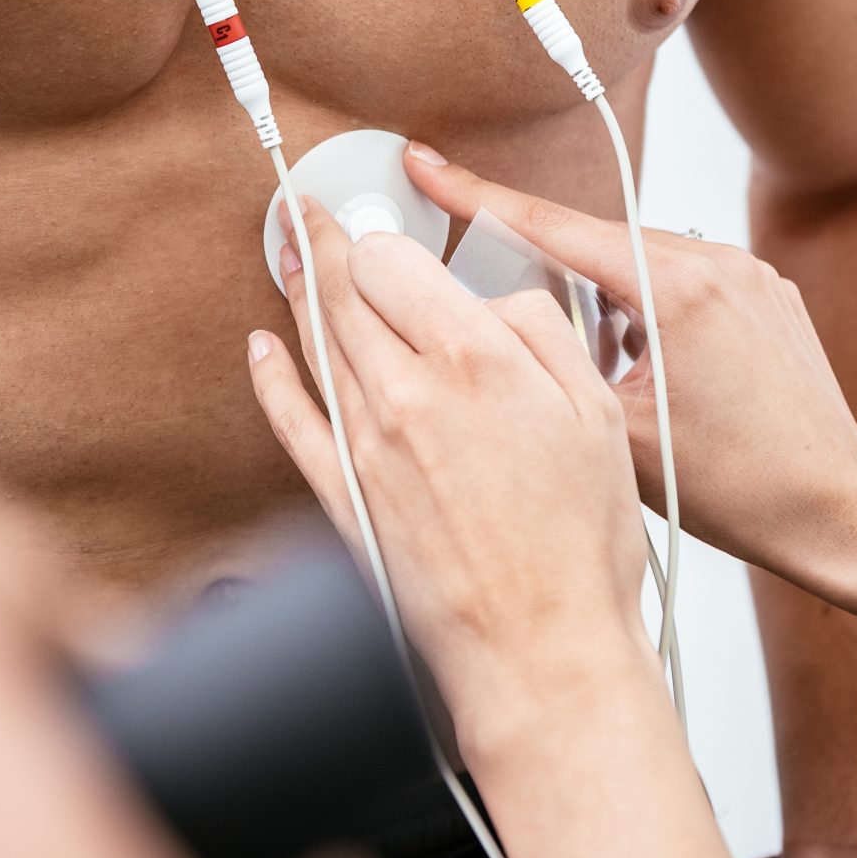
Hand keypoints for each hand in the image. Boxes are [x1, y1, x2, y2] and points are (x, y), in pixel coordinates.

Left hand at [245, 197, 653, 732]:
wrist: (540, 647)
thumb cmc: (580, 543)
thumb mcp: (595, 412)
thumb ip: (541, 333)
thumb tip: (493, 297)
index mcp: (473, 359)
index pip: (393, 262)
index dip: (381, 237)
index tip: (374, 222)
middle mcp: (407, 393)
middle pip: (343, 293)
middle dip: (320, 242)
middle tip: (302, 209)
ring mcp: (364, 446)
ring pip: (316, 345)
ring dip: (297, 291)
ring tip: (286, 252)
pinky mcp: (341, 497)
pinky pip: (290, 420)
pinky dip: (269, 376)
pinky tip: (261, 347)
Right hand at [400, 144, 856, 589]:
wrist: (839, 512)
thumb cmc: (740, 490)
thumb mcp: (615, 430)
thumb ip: (549, 359)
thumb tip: (491, 320)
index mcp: (675, 288)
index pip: (550, 225)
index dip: (475, 196)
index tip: (425, 163)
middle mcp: (717, 262)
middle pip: (592, 240)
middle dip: (538, 265)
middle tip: (491, 300)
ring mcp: (748, 274)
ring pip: (635, 262)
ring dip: (598, 298)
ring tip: (597, 370)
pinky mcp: (766, 294)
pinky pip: (681, 280)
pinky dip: (645, 310)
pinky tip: (643, 368)